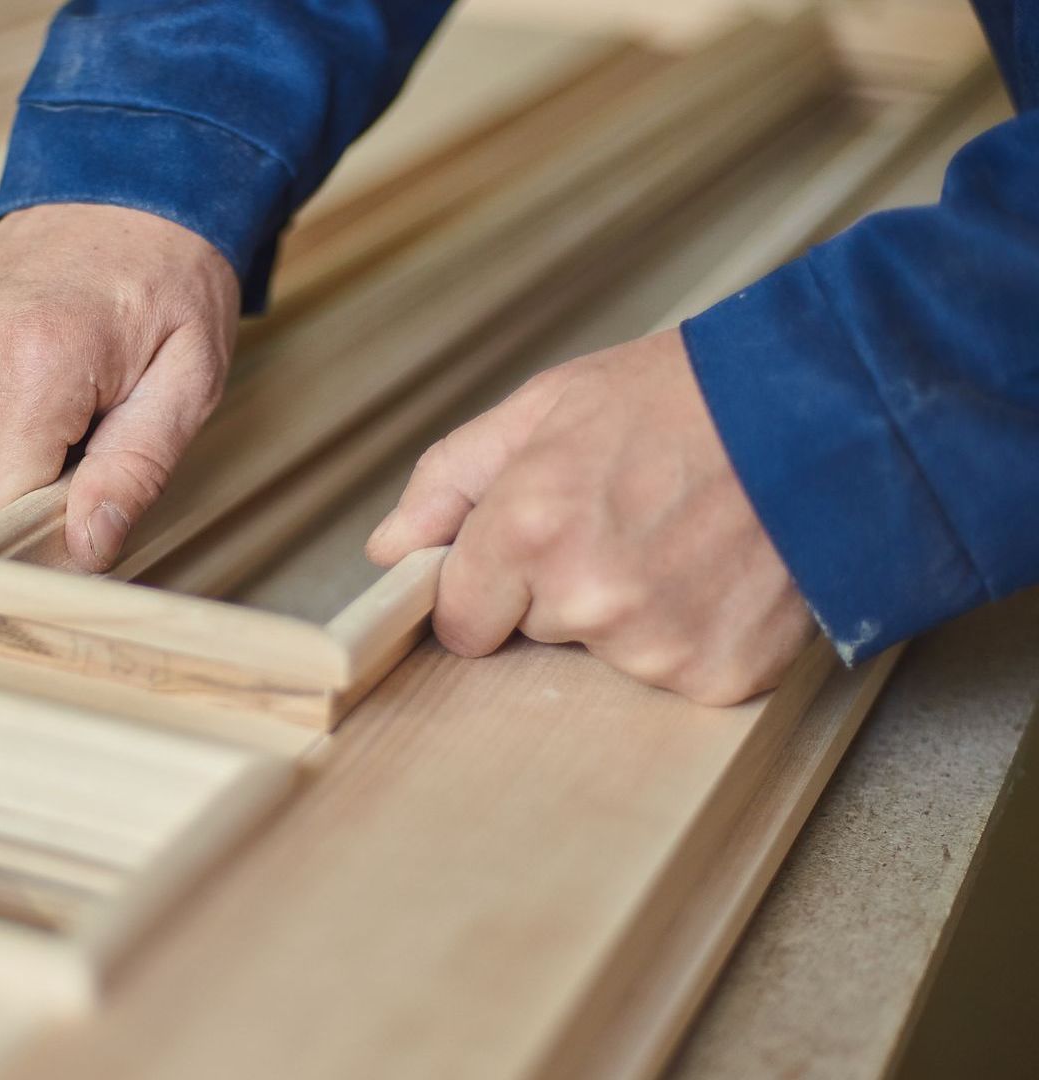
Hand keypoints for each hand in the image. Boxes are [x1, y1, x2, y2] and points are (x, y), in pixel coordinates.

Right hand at [0, 203, 239, 569]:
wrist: (132, 176)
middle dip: (41, 470)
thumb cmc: (173, 278)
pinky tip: (38, 351)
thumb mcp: (189, 381)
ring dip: (23, 432)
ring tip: (72, 372)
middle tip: (96, 414)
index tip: (83, 502)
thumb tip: (84, 549)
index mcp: (34, 358)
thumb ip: (134, 471)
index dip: (38, 524)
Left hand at [365, 328, 814, 704]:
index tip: (525, 556)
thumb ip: (450, 483)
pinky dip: (692, 634)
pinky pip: (672, 674)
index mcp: (529, 528)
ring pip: (603, 655)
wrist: (829, 411)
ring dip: (631, 611)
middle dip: (563, 586)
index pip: (458, 620)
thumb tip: (389, 550)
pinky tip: (720, 574)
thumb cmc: (683, 399)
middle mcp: (586, 597)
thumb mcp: (546, 408)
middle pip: (534, 633)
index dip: (488, 586)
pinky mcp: (718, 676)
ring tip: (682, 538)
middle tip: (627, 517)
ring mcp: (656, 645)